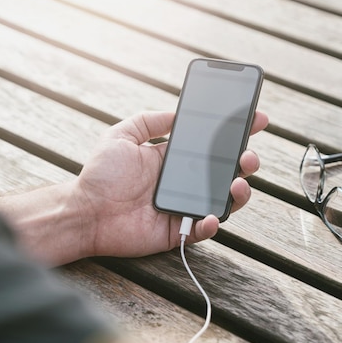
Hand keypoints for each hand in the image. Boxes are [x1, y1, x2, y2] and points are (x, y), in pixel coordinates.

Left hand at [75, 111, 268, 258]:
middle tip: (248, 155)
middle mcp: (182, 182)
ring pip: (221, 200)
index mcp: (172, 158)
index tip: (256, 120)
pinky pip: (201, 229)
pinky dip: (212, 223)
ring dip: (238, 191)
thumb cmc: (99, 174)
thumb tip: (177, 112)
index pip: (210, 144)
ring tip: (239, 182)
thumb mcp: (121, 135)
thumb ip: (149, 120)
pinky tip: (212, 213)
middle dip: (244, 161)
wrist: (85, 210)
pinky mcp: (177, 231)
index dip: (234, 133)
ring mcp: (182, 206)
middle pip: (223, 172)